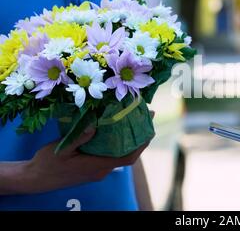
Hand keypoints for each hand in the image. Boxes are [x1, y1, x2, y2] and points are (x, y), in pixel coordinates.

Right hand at [19, 126, 148, 193]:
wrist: (35, 179)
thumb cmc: (46, 164)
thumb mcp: (61, 149)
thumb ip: (79, 138)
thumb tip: (95, 126)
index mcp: (97, 166)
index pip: (128, 158)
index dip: (141, 145)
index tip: (149, 130)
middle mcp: (101, 169)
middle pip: (127, 154)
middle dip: (138, 137)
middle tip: (144, 117)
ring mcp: (97, 169)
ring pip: (118, 154)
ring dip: (127, 139)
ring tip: (132, 119)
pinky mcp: (92, 167)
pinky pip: (109, 154)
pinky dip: (116, 143)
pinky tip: (114, 129)